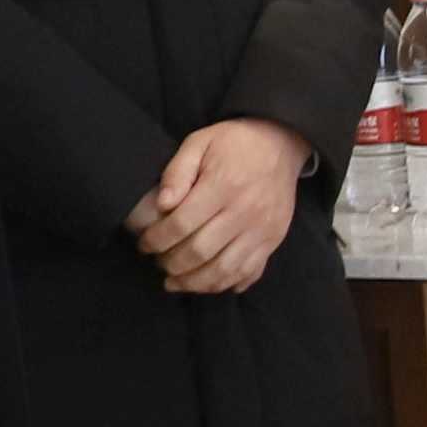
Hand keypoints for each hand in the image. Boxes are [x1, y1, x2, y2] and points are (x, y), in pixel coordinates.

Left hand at [134, 117, 308, 295]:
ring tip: (175, 282)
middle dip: (171, 264)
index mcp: (223, 185)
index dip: (156, 240)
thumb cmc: (235, 142)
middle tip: (158, 263)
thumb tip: (163, 204)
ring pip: (224, 270)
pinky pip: (248, 272)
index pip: (181, 224)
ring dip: (194, 282)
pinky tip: (207, 283)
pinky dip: (226, 284)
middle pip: (200, 251)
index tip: (144, 244)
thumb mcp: (199, 142)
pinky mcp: (274, 239)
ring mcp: (262, 229)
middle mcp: (245, 211)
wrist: (281, 143)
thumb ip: (178, 172)